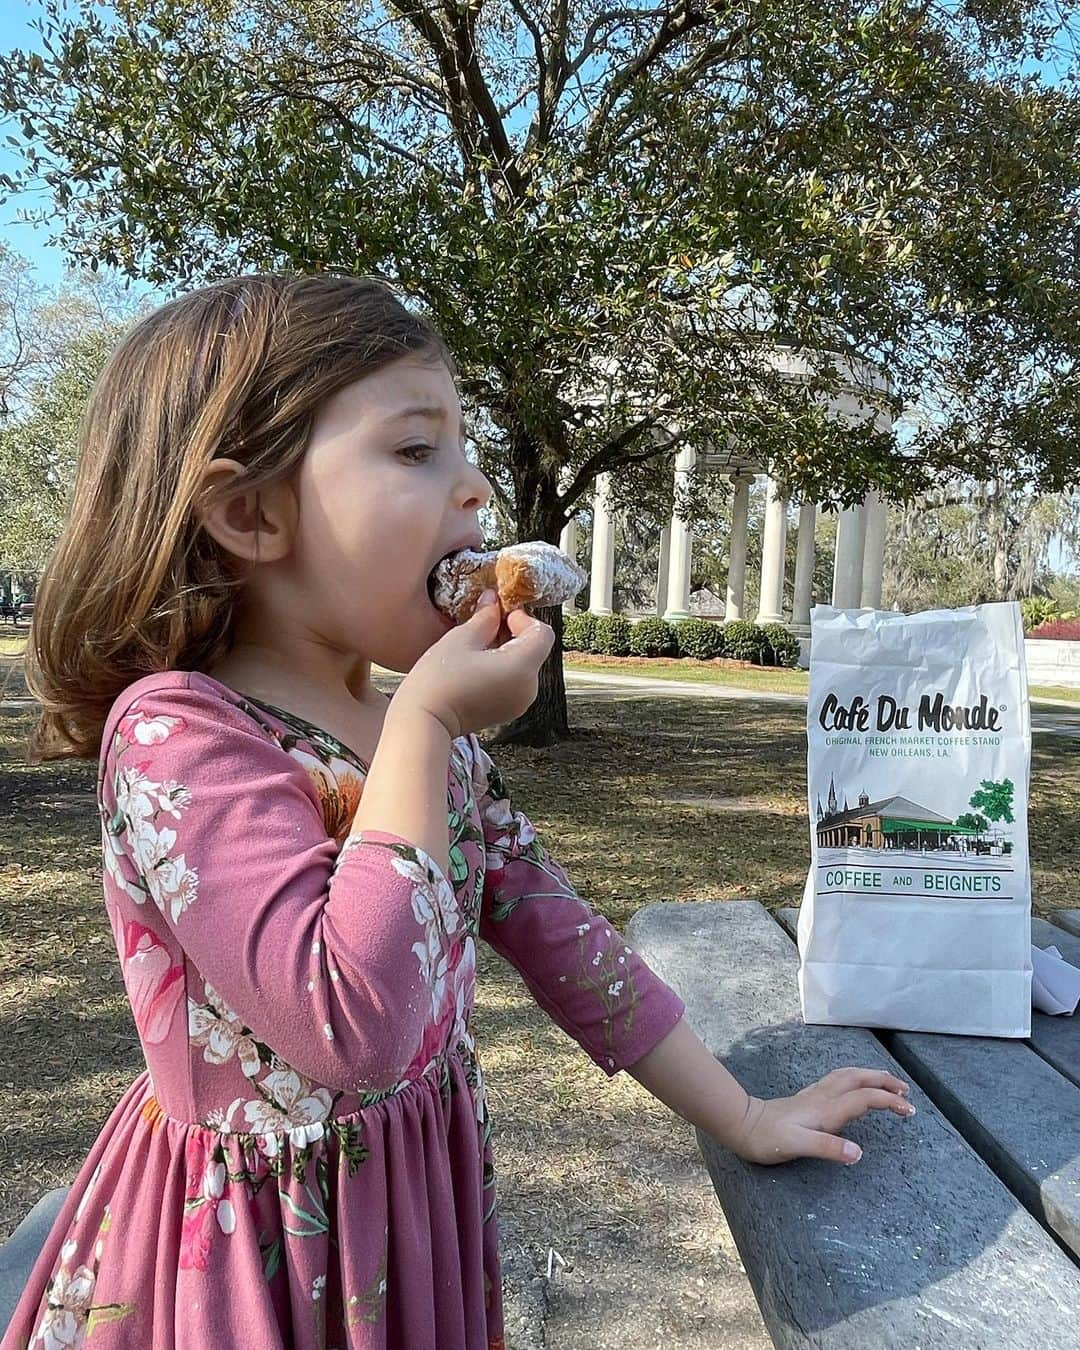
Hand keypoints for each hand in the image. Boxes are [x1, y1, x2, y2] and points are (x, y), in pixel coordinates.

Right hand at [396, 589, 554, 738]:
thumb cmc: (438, 680)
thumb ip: (484, 618)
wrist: (423, 721)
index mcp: (522, 667)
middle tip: (485, 628)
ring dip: (508, 652)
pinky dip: (503, 670)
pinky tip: (477, 667)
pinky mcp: (508, 711)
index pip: (542, 633)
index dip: (524, 619)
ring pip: (525, 665)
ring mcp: (520, 702)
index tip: (500, 616)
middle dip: (514, 634)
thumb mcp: (461, 639)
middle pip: (535, 649)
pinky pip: (516, 682)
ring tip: (477, 649)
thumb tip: (493, 600)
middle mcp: (529, 687)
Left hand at [732, 1068, 914, 1165]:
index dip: (889, 1101)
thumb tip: (858, 1153)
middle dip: (884, 1081)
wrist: (742, 1125)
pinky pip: (838, 1081)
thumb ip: (828, 1148)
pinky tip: (854, 1087)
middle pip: (859, 1079)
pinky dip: (855, 1079)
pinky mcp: (807, 1098)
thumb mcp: (798, 1146)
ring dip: (871, 1076)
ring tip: (888, 1083)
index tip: (909, 1111)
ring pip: (848, 1076)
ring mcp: (814, 1095)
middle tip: (906, 1090)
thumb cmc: (768, 1139)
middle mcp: (823, 1097)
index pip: (865, 1098)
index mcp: (826, 1109)